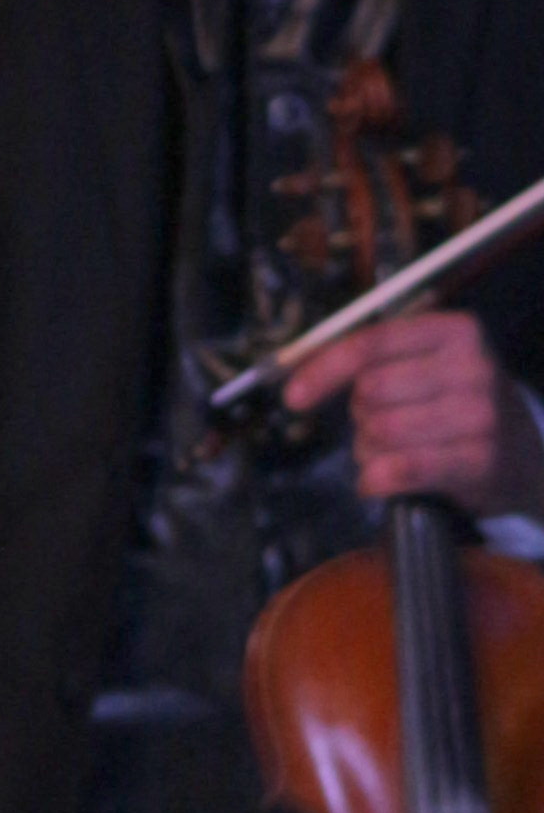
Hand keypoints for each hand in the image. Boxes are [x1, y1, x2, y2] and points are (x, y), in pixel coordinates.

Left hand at [282, 305, 543, 521]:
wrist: (526, 457)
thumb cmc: (457, 405)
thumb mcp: (427, 366)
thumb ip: (371, 360)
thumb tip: (298, 377)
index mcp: (455, 331)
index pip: (372, 344)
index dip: (324, 370)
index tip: (293, 397)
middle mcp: (474, 367)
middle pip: (371, 391)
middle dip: (360, 416)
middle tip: (380, 428)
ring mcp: (482, 415)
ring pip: (381, 432)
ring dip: (369, 451)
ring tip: (390, 454)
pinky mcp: (481, 461)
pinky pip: (401, 469)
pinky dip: (377, 479)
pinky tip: (381, 481)